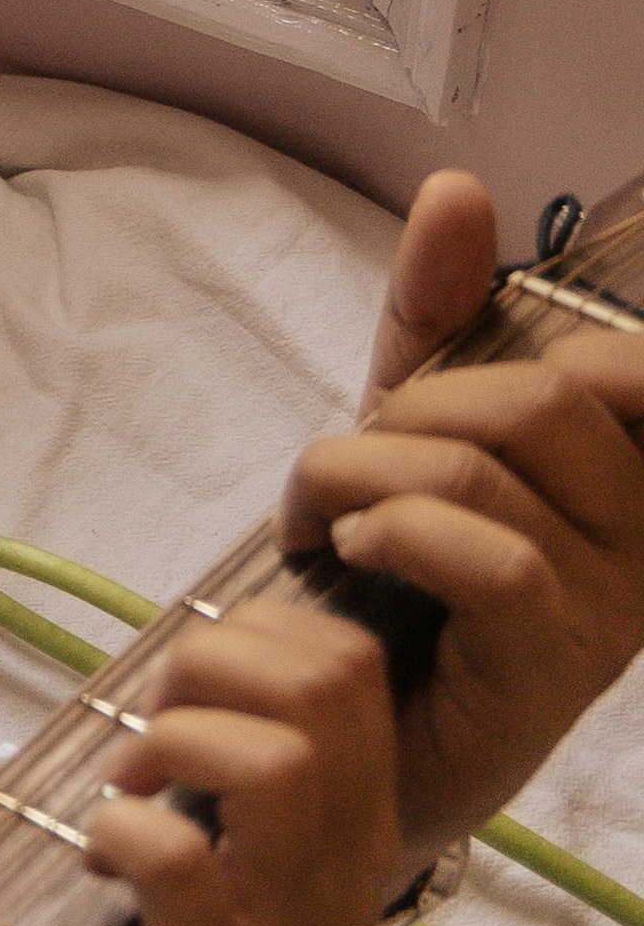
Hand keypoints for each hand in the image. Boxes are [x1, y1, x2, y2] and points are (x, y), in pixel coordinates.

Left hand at [0, 590, 406, 925]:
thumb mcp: (207, 831)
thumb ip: (221, 745)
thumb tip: (200, 637)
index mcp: (351, 819)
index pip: (352, 661)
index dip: (251, 632)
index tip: (178, 687)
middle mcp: (345, 870)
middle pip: (330, 686)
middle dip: (208, 663)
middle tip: (143, 731)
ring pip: (278, 761)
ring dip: (168, 743)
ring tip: (122, 788)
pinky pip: (182, 864)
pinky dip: (118, 828)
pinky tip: (93, 850)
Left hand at [297, 169, 643, 851]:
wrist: (334, 736)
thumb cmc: (383, 578)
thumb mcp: (404, 426)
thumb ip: (436, 315)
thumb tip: (459, 189)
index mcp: (626, 476)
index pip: (634, 371)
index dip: (562, 349)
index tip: (439, 394)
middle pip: (548, 398)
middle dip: (415, 406)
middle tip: (342, 465)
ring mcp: (608, 611)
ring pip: (491, 470)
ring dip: (359, 469)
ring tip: (314, 518)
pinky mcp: (550, 671)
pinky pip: (495, 560)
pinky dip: (394, 529)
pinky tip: (344, 547)